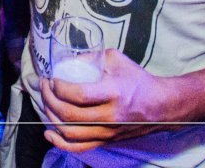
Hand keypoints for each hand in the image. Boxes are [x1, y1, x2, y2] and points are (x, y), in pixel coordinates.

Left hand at [40, 50, 183, 152]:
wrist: (160, 106)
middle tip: (44, 87)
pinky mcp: (106, 141)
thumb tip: (66, 60)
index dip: (58, 87)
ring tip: (46, 102)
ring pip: (70, 133)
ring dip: (51, 117)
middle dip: (49, 99)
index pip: (78, 95)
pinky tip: (49, 132)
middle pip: (69, 114)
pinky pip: (79, 147)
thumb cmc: (137, 80)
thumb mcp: (116, 60)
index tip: (52, 78)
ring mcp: (107, 132)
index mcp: (113, 93)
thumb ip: (91, 57)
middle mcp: (110, 116)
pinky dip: (60, 143)